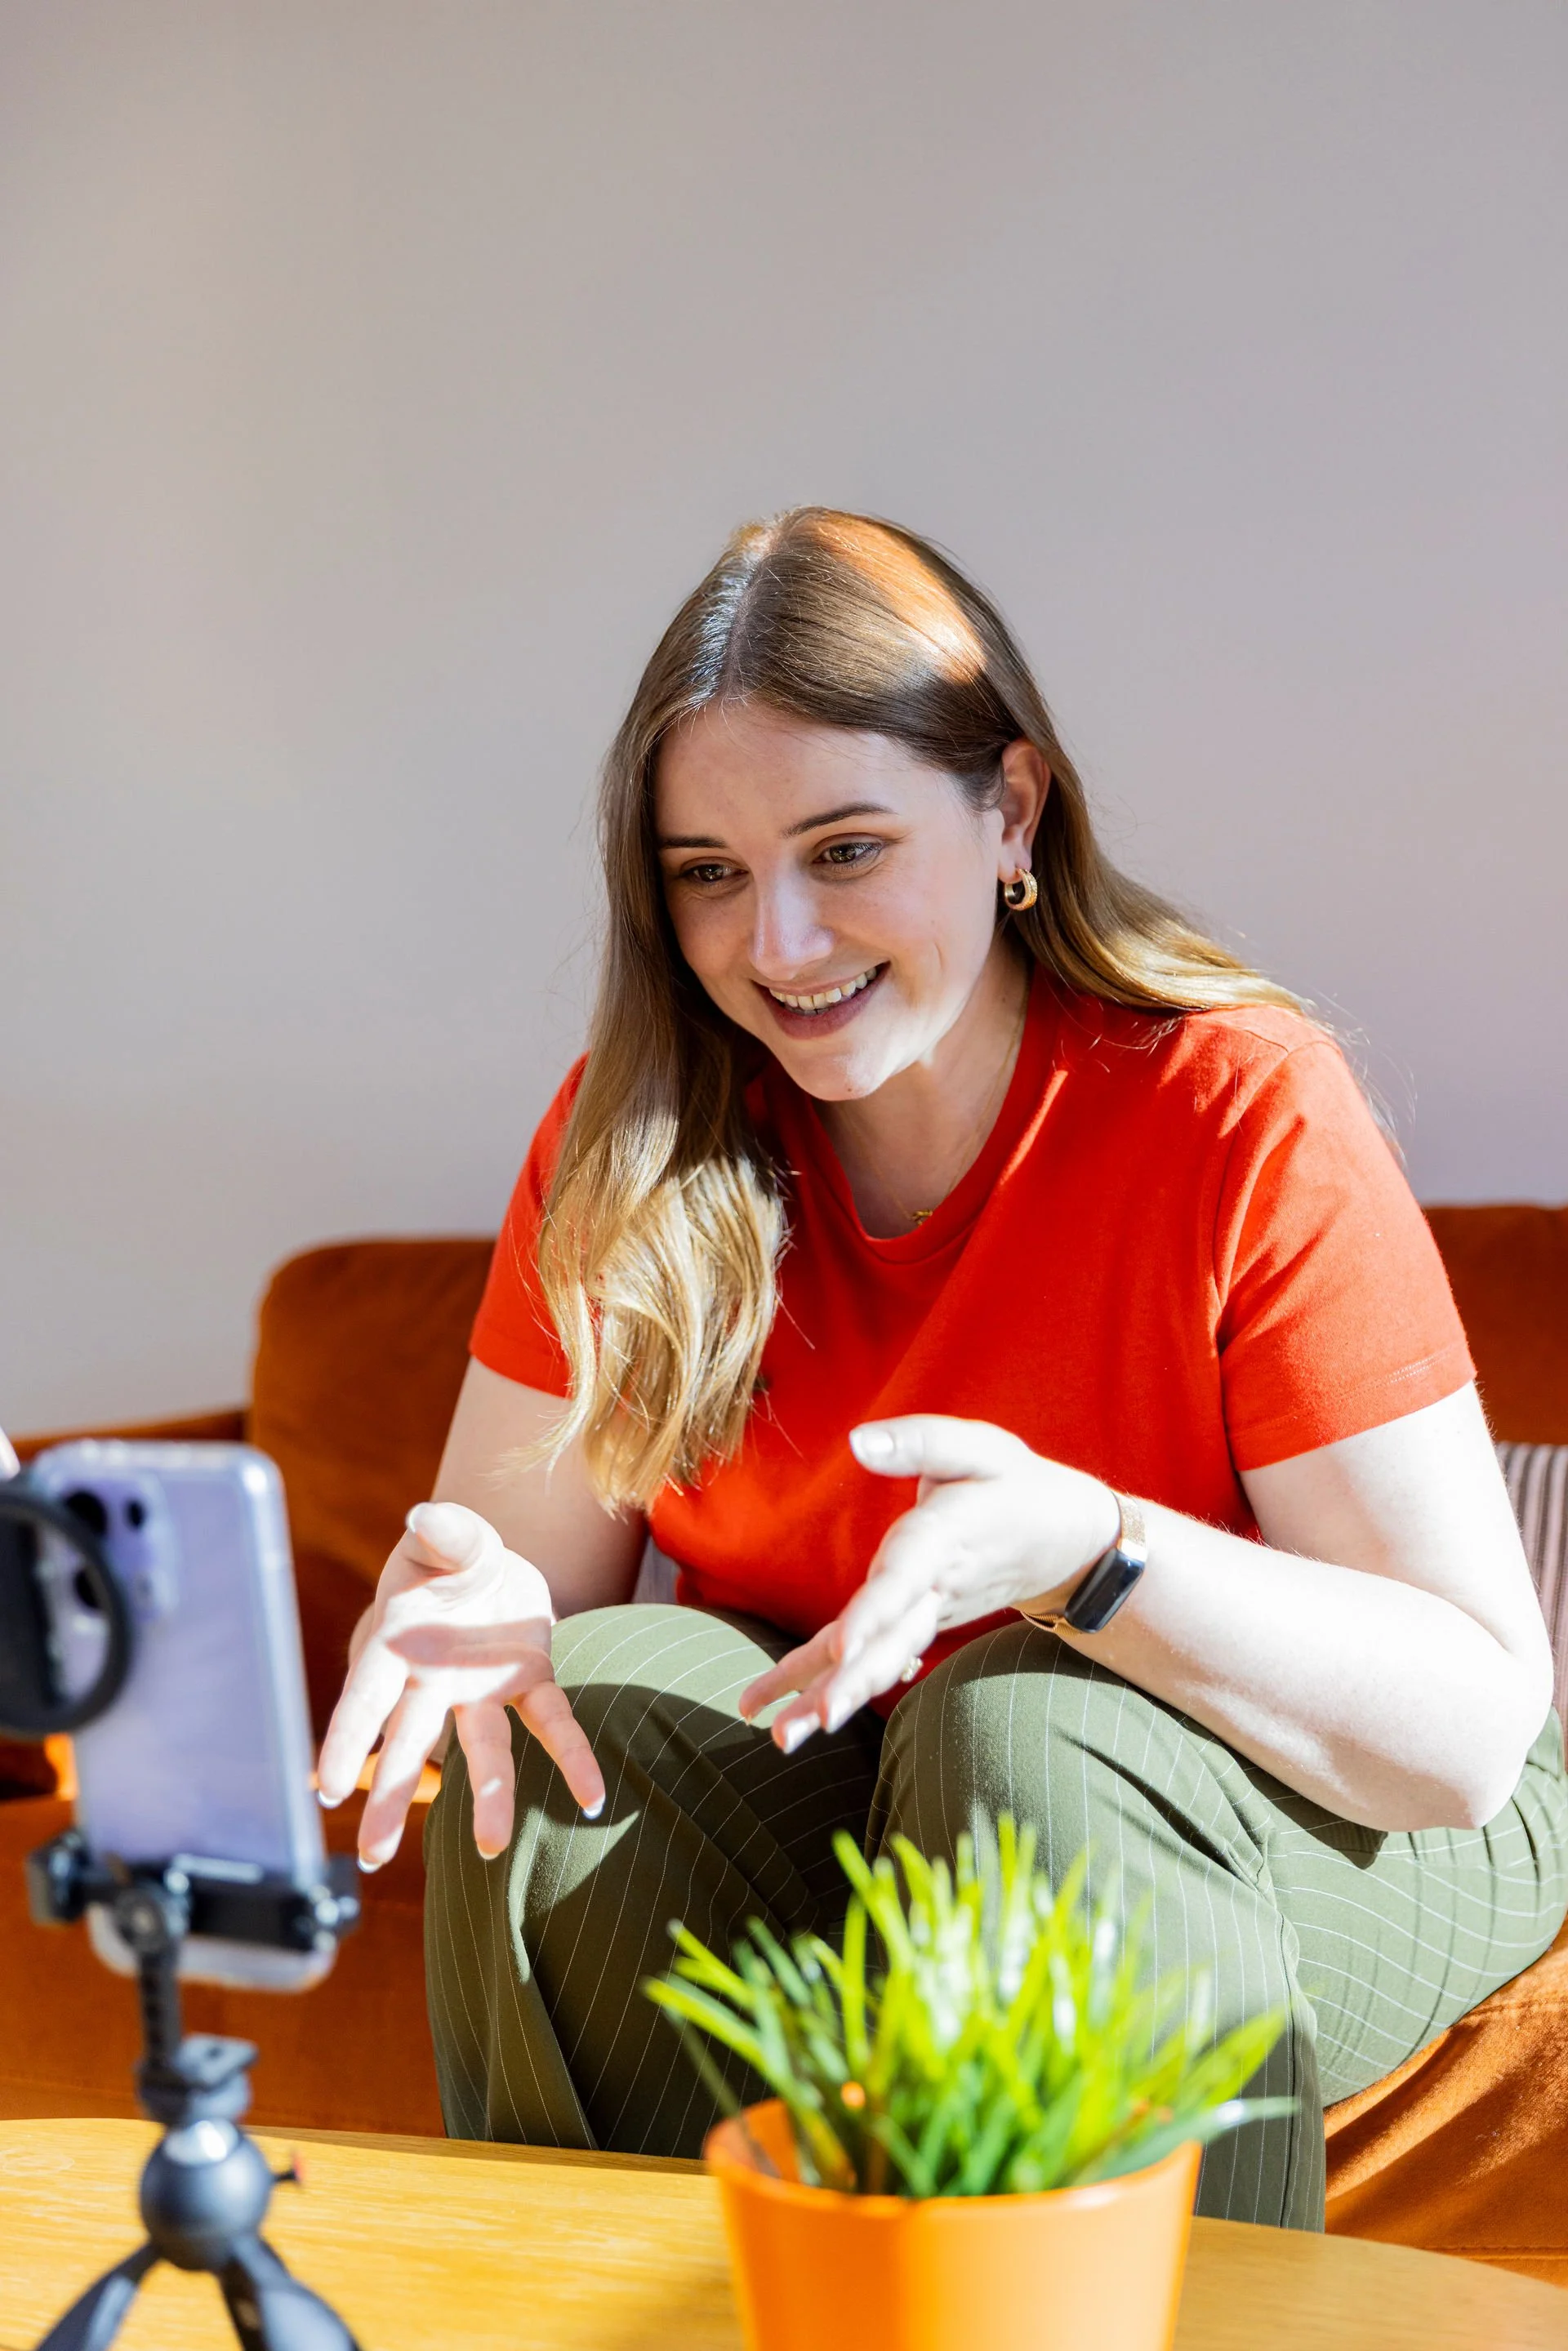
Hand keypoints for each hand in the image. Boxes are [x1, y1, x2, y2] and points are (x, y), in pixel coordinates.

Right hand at [316, 1501, 604, 1867]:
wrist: (485, 1562)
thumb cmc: (445, 1553)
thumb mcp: (443, 1536)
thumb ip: (444, 1533)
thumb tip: (426, 1518)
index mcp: (396, 1643)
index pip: (364, 1698)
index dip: (346, 1739)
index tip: (327, 1788)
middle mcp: (434, 1678)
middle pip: (409, 1742)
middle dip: (391, 1795)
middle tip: (373, 1855)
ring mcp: (481, 1687)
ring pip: (483, 1748)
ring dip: (486, 1797)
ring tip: (493, 1849)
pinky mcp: (529, 1681)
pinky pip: (552, 1723)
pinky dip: (573, 1758)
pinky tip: (593, 1799)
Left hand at [738, 1417, 1118, 1749]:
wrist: (1066, 1539)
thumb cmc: (1015, 1484)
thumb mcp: (980, 1447)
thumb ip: (918, 1442)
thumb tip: (856, 1442)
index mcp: (944, 1539)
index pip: (905, 1579)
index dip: (874, 1614)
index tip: (842, 1651)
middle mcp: (934, 1589)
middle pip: (890, 1642)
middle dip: (850, 1684)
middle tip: (813, 1723)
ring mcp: (928, 1615)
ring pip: (879, 1661)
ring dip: (831, 1697)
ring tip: (783, 1740)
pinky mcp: (919, 1624)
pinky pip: (874, 1656)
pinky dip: (834, 1683)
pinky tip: (794, 1714)